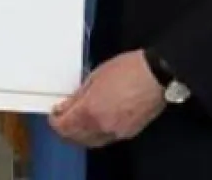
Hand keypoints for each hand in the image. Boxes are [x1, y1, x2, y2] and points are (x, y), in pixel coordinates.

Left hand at [48, 51, 163, 147]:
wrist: (156, 75)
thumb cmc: (128, 69)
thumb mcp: (95, 76)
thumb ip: (79, 95)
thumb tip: (66, 106)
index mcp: (90, 110)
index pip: (63, 126)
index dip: (55, 121)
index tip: (55, 113)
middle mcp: (101, 125)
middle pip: (75, 137)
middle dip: (65, 129)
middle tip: (63, 119)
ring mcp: (115, 131)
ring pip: (90, 141)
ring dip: (80, 134)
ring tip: (77, 122)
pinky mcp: (128, 133)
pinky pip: (106, 139)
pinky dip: (96, 134)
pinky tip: (96, 124)